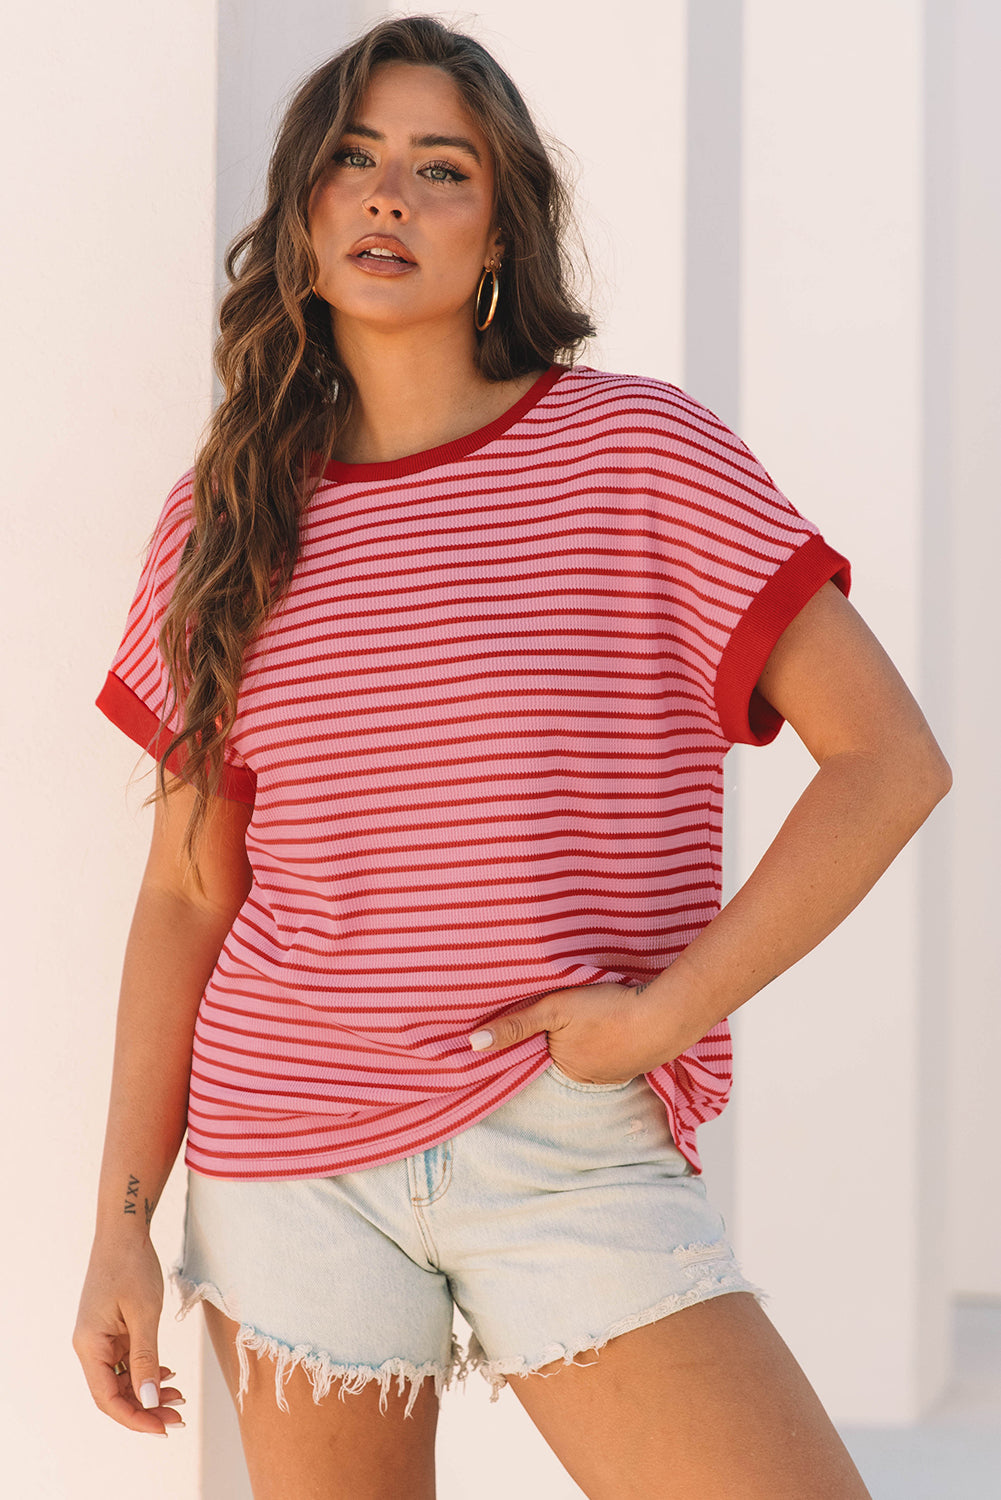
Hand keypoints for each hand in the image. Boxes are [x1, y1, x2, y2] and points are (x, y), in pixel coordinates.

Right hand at [73, 1237, 184, 1435]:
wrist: (124, 1231)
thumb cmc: (132, 1267)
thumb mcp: (144, 1315)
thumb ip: (146, 1359)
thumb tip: (147, 1402)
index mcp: (89, 1346)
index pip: (107, 1398)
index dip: (135, 1418)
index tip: (163, 1428)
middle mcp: (89, 1346)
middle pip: (114, 1392)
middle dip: (145, 1408)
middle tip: (178, 1416)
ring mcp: (100, 1338)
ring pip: (122, 1379)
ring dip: (147, 1391)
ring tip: (178, 1398)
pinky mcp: (111, 1329)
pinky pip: (126, 1361)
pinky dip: (146, 1371)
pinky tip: (168, 1375)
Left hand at [468, 981, 670, 1083]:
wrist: (666, 1016)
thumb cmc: (608, 1011)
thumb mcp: (554, 1009)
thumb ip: (515, 1025)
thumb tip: (473, 1044)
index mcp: (565, 1069)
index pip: (540, 1052)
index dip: (536, 1035)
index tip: (538, 1019)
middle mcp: (589, 1079)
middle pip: (566, 1053)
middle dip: (564, 1037)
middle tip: (570, 1011)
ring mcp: (617, 1072)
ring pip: (592, 1052)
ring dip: (590, 1038)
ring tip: (591, 1015)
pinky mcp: (638, 1060)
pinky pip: (616, 1050)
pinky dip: (612, 1037)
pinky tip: (614, 1022)